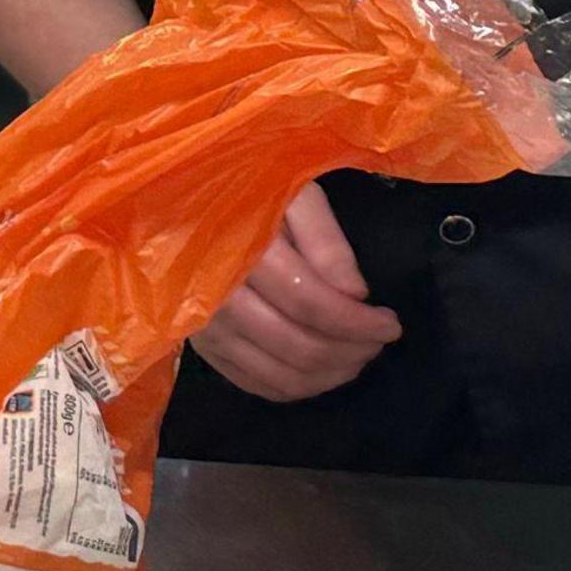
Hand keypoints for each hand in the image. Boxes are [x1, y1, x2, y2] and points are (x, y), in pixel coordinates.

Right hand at [192, 183, 401, 401]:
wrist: (180, 195)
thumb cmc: (242, 182)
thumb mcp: (291, 189)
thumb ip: (325, 239)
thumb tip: (354, 295)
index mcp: (243, 252)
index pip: (312, 306)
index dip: (359, 324)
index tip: (390, 324)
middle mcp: (218, 298)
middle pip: (298, 347)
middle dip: (351, 352)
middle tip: (378, 342)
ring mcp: (206, 328)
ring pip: (279, 376)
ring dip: (330, 376)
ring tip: (356, 356)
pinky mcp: (201, 347)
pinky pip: (254, 384)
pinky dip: (296, 387)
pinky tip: (321, 371)